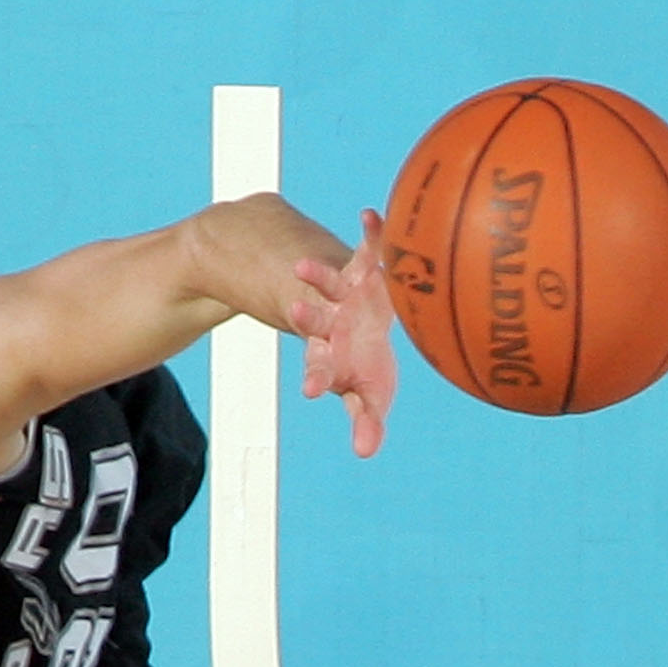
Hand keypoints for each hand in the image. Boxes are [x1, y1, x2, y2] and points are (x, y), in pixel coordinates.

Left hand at [290, 209, 399, 458]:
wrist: (352, 308)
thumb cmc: (363, 358)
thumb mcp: (369, 391)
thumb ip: (367, 418)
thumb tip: (364, 452)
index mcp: (336, 356)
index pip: (325, 369)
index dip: (320, 377)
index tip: (310, 389)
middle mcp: (334, 323)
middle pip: (318, 324)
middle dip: (309, 322)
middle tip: (294, 313)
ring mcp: (345, 294)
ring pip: (327, 284)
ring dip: (316, 277)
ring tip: (301, 266)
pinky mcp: (362, 268)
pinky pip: (369, 248)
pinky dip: (373, 232)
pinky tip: (371, 214)